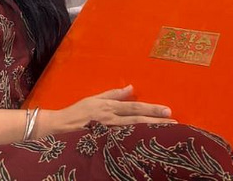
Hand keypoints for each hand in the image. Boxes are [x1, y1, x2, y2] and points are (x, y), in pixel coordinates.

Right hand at [43, 85, 175, 134]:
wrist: (58, 127)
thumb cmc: (77, 112)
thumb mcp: (95, 98)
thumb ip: (113, 94)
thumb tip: (131, 87)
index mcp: (109, 107)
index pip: (135, 108)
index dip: (151, 109)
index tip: (168, 110)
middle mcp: (110, 119)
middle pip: (137, 121)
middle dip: (156, 121)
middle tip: (174, 123)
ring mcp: (107, 133)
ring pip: (132, 132)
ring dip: (149, 132)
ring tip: (166, 133)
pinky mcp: (103, 143)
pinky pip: (122, 143)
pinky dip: (134, 142)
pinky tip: (145, 144)